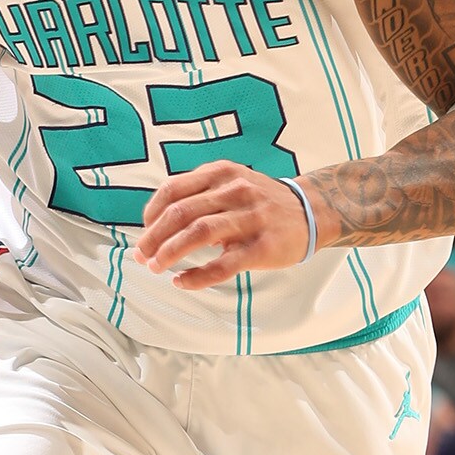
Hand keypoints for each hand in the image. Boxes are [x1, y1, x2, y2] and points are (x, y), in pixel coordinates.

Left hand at [134, 162, 311, 290]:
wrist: (312, 211)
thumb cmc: (262, 202)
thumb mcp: (232, 182)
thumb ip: (199, 193)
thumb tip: (157, 220)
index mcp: (221, 173)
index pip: (173, 189)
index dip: (152, 213)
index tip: (144, 231)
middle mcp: (235, 190)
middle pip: (181, 212)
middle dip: (154, 237)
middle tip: (142, 255)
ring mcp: (250, 218)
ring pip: (199, 233)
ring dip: (170, 252)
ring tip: (156, 267)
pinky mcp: (262, 246)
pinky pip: (223, 264)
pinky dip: (197, 275)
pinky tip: (183, 281)